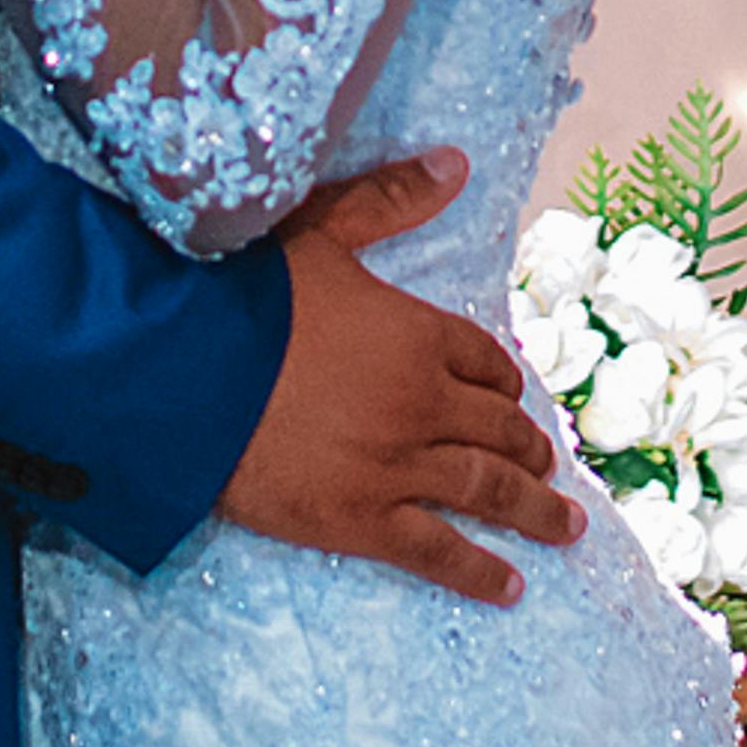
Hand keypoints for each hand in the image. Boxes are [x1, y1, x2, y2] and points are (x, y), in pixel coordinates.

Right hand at [211, 148, 579, 602]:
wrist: (180, 375)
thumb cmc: (242, 297)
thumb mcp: (318, 231)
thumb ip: (389, 200)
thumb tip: (455, 161)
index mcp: (419, 334)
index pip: (485, 360)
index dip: (502, 379)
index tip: (512, 396)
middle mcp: (424, 403)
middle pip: (498, 428)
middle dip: (528, 447)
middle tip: (549, 466)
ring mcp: (397, 467)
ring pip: (486, 491)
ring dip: (534, 508)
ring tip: (566, 525)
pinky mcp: (361, 519)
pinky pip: (437, 552)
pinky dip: (480, 571)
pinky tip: (511, 585)